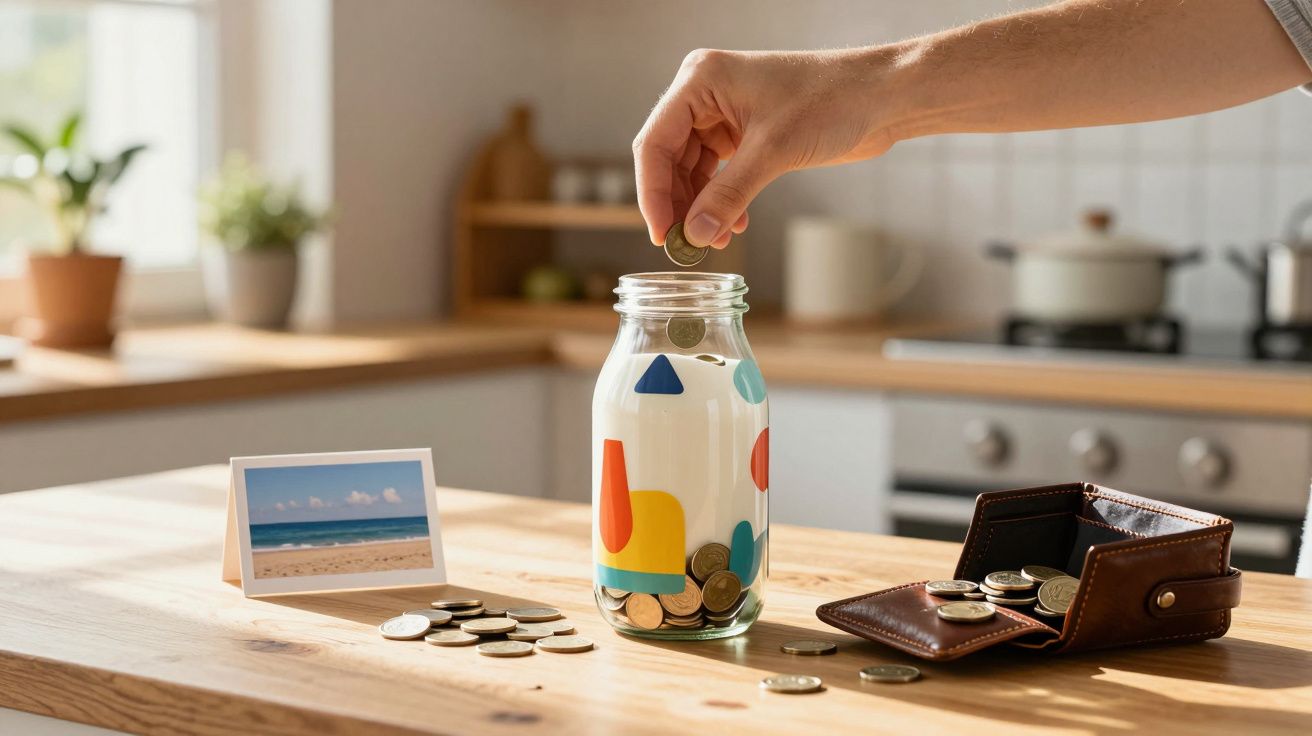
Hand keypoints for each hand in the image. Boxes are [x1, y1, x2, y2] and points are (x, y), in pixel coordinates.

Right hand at [632, 47, 897, 247]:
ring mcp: (725, 113)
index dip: (653, 193)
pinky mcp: (746, 133)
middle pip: (669, 158)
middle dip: (679, 204)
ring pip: (693, 171)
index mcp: (700, 80)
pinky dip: (723, 201)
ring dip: (702, 208)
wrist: (881, 97)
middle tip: (687, 246)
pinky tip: (735, 225)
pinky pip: (718, 174)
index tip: (662, 234)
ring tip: (717, 240)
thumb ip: (728, 196)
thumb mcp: (772, 152)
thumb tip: (694, 235)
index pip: (655, 142)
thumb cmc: (832, 100)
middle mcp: (706, 94)